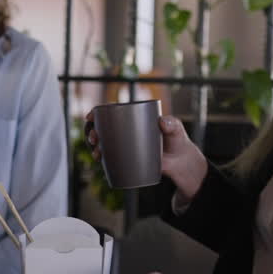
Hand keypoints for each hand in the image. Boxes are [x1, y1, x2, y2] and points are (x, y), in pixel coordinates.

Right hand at [84, 110, 206, 202]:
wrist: (181, 161)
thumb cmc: (177, 140)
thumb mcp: (176, 129)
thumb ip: (172, 124)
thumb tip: (162, 122)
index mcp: (134, 118)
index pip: (112, 112)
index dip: (97, 113)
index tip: (91, 116)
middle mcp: (127, 131)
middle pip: (103, 128)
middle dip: (92, 131)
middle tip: (94, 137)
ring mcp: (126, 146)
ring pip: (104, 144)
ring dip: (94, 146)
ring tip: (97, 152)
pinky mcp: (128, 159)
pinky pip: (111, 158)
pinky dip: (102, 158)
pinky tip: (99, 160)